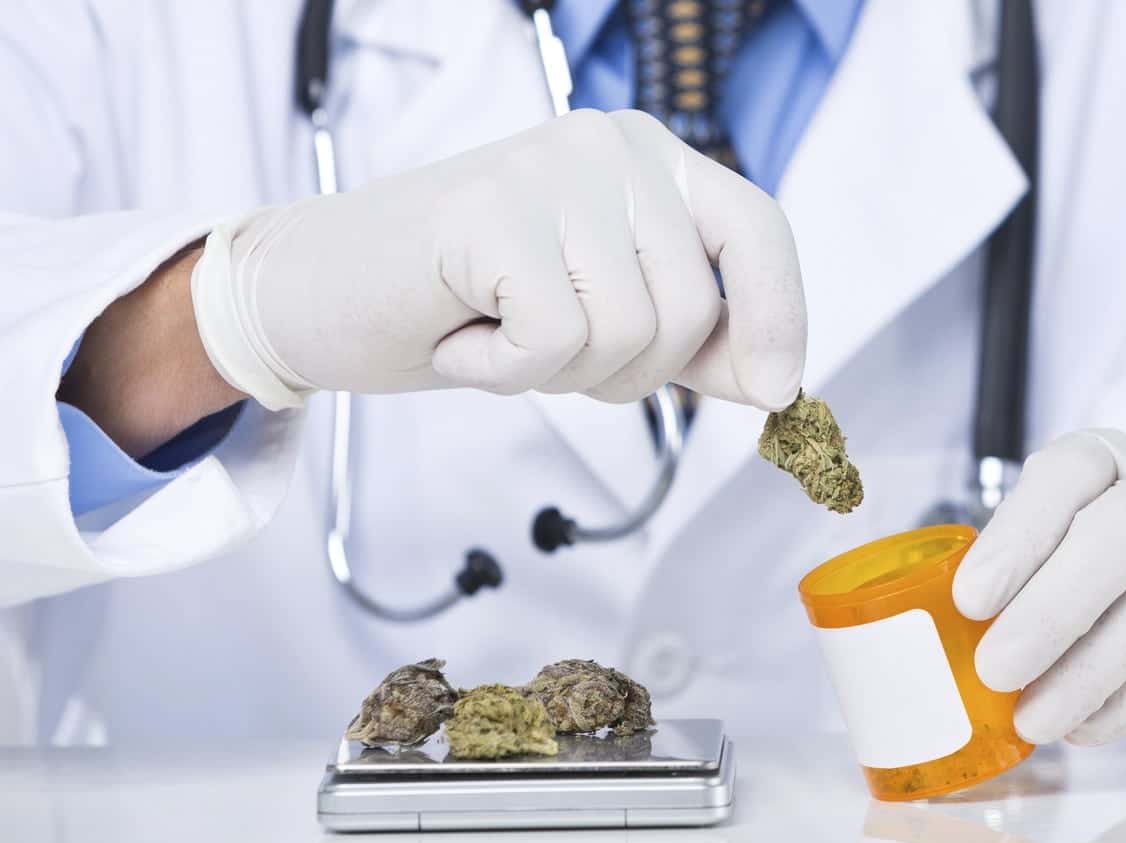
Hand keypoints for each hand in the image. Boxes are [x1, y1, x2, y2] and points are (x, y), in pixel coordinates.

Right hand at [191, 109, 805, 410]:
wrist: (319, 295)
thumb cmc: (461, 305)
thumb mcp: (600, 320)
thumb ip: (692, 340)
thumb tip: (782, 382)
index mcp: (646, 156)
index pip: (756, 229)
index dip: (779, 315)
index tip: (778, 390)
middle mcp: (610, 144)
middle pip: (692, 308)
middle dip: (627, 371)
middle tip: (544, 349)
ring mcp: (552, 168)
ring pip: (629, 331)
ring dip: (561, 373)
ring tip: (498, 333)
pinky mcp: (496, 210)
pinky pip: (556, 341)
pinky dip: (506, 372)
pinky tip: (461, 336)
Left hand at [952, 429, 1125, 744]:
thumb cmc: (1104, 558)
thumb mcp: (1059, 532)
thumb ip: (1010, 563)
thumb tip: (936, 634)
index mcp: (1105, 460)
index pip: (1067, 474)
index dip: (1018, 535)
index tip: (969, 600)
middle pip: (1123, 533)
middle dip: (1052, 609)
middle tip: (995, 669)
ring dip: (1087, 672)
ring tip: (1031, 720)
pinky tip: (1083, 727)